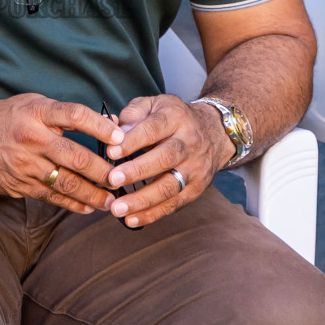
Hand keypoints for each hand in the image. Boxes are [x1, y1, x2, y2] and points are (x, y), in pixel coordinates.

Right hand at [0, 94, 121, 214]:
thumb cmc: (9, 118)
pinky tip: (88, 207)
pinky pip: (51, 197)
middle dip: (103, 172)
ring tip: (112, 200)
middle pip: (76, 157)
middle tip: (123, 179)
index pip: (75, 116)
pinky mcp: (19, 185)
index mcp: (37, 112)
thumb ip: (66, 116)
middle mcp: (32, 138)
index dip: (101, 128)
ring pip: (66, 183)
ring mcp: (25, 164)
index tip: (121, 139)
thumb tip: (109, 127)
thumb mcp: (34, 104)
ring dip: (93, 194)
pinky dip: (73, 204)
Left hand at [101, 95, 233, 228]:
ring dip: (142, 200)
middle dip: (137, 171)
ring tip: (117, 208)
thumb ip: (132, 115)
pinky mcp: (198, 188)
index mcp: (176, 117)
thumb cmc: (171, 118)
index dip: (132, 141)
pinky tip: (131, 220)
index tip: (110, 152)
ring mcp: (195, 167)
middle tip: (112, 180)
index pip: (154, 129)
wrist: (214, 132)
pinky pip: (175, 204)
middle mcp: (190, 142)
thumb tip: (112, 131)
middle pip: (165, 158)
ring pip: (170, 186)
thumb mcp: (154, 105)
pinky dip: (152, 214)